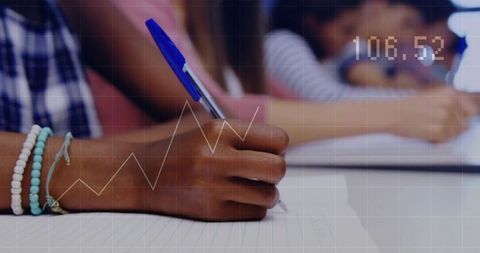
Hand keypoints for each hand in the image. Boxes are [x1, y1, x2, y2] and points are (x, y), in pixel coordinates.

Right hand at [142, 120, 288, 220]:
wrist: (141, 174)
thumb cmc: (182, 149)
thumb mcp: (207, 128)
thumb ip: (244, 133)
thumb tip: (283, 148)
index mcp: (217, 129)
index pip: (276, 138)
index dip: (278, 146)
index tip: (269, 150)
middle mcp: (215, 157)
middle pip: (278, 168)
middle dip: (277, 170)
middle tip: (265, 170)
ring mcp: (212, 187)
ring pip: (269, 195)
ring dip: (267, 192)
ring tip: (254, 186)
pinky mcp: (210, 211)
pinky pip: (254, 212)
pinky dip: (254, 207)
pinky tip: (241, 198)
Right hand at [393, 87, 477, 142]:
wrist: (391, 114)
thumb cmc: (407, 107)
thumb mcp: (432, 97)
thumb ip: (451, 103)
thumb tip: (469, 116)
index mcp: (450, 93)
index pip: (471, 110)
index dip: (463, 117)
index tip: (455, 121)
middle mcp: (450, 103)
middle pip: (465, 123)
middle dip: (453, 126)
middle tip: (436, 125)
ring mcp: (445, 117)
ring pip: (456, 133)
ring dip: (445, 133)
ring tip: (428, 127)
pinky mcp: (439, 130)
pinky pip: (446, 139)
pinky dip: (437, 139)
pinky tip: (426, 132)